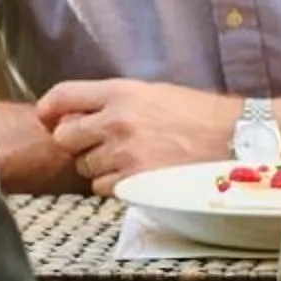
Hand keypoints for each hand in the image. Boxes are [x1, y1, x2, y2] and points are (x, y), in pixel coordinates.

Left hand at [34, 78, 240, 192]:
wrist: (233, 139)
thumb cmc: (198, 115)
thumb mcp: (154, 93)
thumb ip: (114, 102)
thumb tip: (78, 114)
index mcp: (121, 91)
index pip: (63, 95)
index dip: (48, 110)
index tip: (47, 118)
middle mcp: (116, 120)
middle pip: (64, 137)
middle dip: (77, 143)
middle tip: (99, 145)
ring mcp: (124, 152)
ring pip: (83, 167)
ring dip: (98, 167)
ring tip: (130, 159)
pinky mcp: (134, 181)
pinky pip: (102, 188)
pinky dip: (114, 185)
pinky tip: (137, 175)